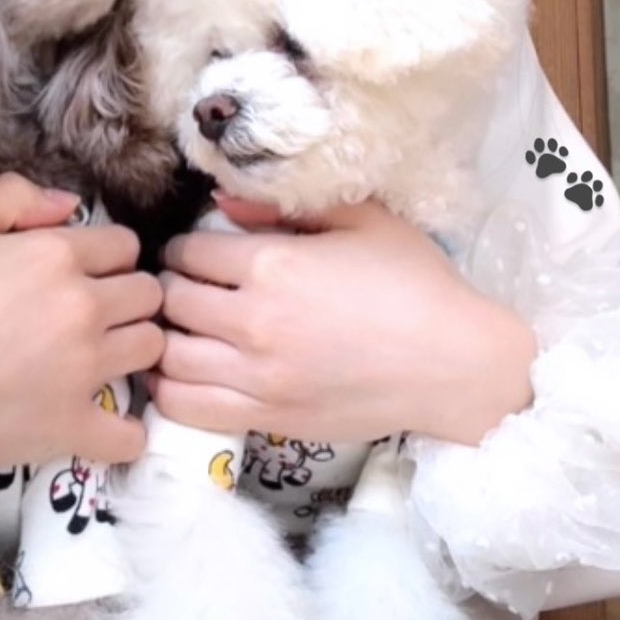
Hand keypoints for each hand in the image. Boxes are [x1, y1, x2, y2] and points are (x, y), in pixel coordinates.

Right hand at [0, 174, 163, 486]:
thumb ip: (7, 198)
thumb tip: (69, 204)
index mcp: (53, 254)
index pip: (124, 245)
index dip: (102, 257)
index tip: (76, 275)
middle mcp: (81, 308)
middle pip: (148, 294)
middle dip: (124, 298)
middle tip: (84, 316)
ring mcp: (83, 372)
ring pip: (151, 349)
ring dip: (130, 350)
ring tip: (91, 360)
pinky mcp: (72, 430)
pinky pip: (132, 433)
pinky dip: (122, 430)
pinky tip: (96, 420)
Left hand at [151, 195, 536, 445]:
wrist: (453, 363)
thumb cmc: (414, 283)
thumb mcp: (362, 219)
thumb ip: (288, 204)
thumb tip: (224, 201)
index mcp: (273, 266)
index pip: (188, 252)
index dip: (185, 248)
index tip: (196, 253)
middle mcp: (254, 322)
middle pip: (171, 301)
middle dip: (171, 288)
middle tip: (188, 288)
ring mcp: (256, 376)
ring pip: (168, 356)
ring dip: (166, 338)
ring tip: (184, 330)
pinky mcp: (266, 418)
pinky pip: (186, 407)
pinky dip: (170, 389)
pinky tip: (187, 373)